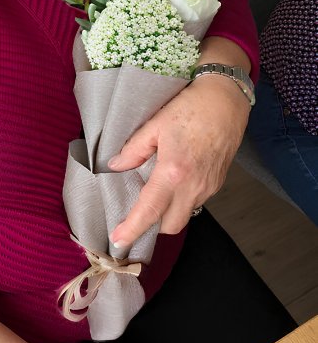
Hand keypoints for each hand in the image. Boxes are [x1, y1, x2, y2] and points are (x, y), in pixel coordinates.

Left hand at [108, 72, 248, 248]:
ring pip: (184, 215)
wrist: (226, 100)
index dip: (132, 228)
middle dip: (152, 226)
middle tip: (134, 215)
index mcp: (174, 171)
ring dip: (168, 213)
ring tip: (152, 195)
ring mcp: (209, 187)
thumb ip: (134, 149)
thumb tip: (116, 165)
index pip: (150, 210)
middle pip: (170, 225)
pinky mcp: (217, 183)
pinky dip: (181, 200)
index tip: (119, 241)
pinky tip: (172, 183)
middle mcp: (193, 186)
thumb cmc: (191, 107)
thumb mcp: (155, 124)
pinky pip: (196, 201)